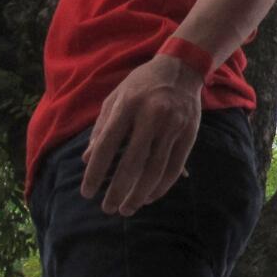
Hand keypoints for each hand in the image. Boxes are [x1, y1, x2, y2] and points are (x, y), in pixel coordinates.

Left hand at [79, 54, 205, 216]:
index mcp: (128, 104)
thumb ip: (101, 128)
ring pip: (154, 169)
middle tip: (108, 209)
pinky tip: (149, 197)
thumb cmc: (141, 84)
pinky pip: (174, 167)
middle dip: (118, 191)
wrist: (182, 67)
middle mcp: (151, 114)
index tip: (86, 193)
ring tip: (127, 209)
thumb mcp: (115, 98)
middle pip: (132, 162)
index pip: (107, 145)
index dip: (95, 172)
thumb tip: (87, 160)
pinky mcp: (189, 133)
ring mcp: (173, 124)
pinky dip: (161, 186)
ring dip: (139, 195)